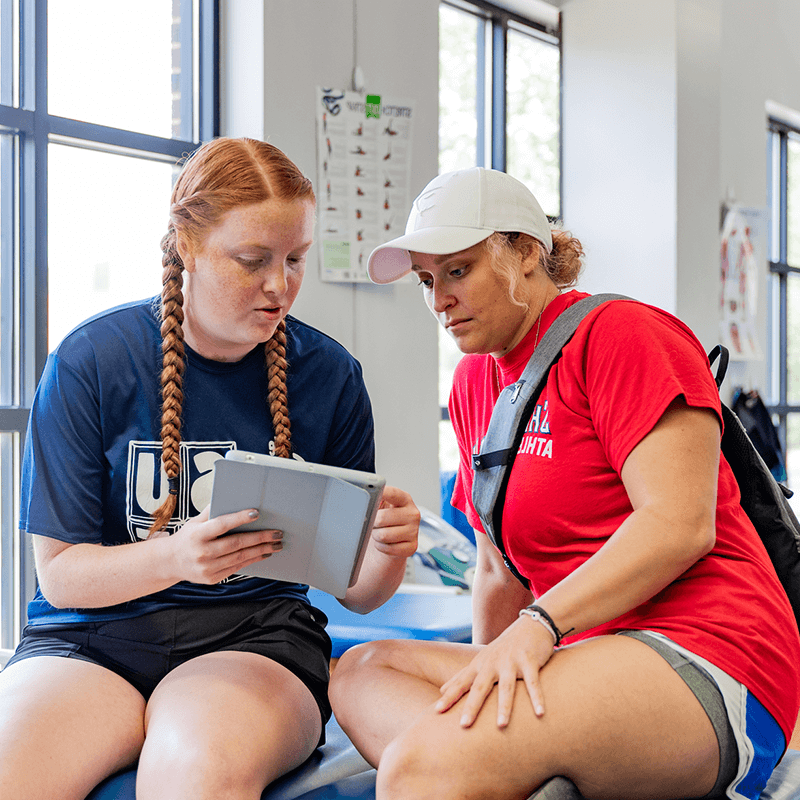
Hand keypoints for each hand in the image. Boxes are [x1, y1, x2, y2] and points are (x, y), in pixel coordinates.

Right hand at [166, 505, 282, 584]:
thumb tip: (229, 495)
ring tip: (276, 544)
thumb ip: (212, 511)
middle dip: (260, 538)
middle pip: (237, 543)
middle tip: (277, 533)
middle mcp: (202, 553)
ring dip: (261, 550)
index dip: (240, 518)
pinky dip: (252, 560)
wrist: (170, 562)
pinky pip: (237, 568)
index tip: (256, 513)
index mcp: (197, 535)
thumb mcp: (194, 522)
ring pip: (240, 557)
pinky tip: (263, 553)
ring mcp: (207, 568)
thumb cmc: (187, 538)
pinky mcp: (212, 578)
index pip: (222, 525)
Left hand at [369, 485, 418, 558]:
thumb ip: (375, 499)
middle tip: (373, 524)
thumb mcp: (380, 506)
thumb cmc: (383, 522)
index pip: (392, 493)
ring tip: (379, 533)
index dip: (381, 493)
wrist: (388, 543)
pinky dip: (381, 547)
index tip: (370, 493)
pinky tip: (384, 543)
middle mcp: (412, 514)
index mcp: (404, 499)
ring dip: (376, 536)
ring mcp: (414, 531)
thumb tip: (363, 498)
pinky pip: (389, 548)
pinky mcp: (412, 547)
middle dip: (372, 523)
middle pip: (382, 518)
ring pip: (384, 535)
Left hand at [435, 614, 554, 727]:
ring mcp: (511, 661)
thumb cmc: (504, 648)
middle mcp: (492, 663)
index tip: (436, 711)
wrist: (530, 625)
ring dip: (504, 706)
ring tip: (501, 725)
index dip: (449, 696)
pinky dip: (537, 697)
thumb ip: (463, 676)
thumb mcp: (482, 660)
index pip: (461, 682)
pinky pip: (533, 682)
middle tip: (464, 725)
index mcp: (480, 665)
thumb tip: (441, 690)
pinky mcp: (529, 660)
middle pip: (480, 687)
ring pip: (507, 687)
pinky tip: (540, 713)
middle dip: (472, 706)